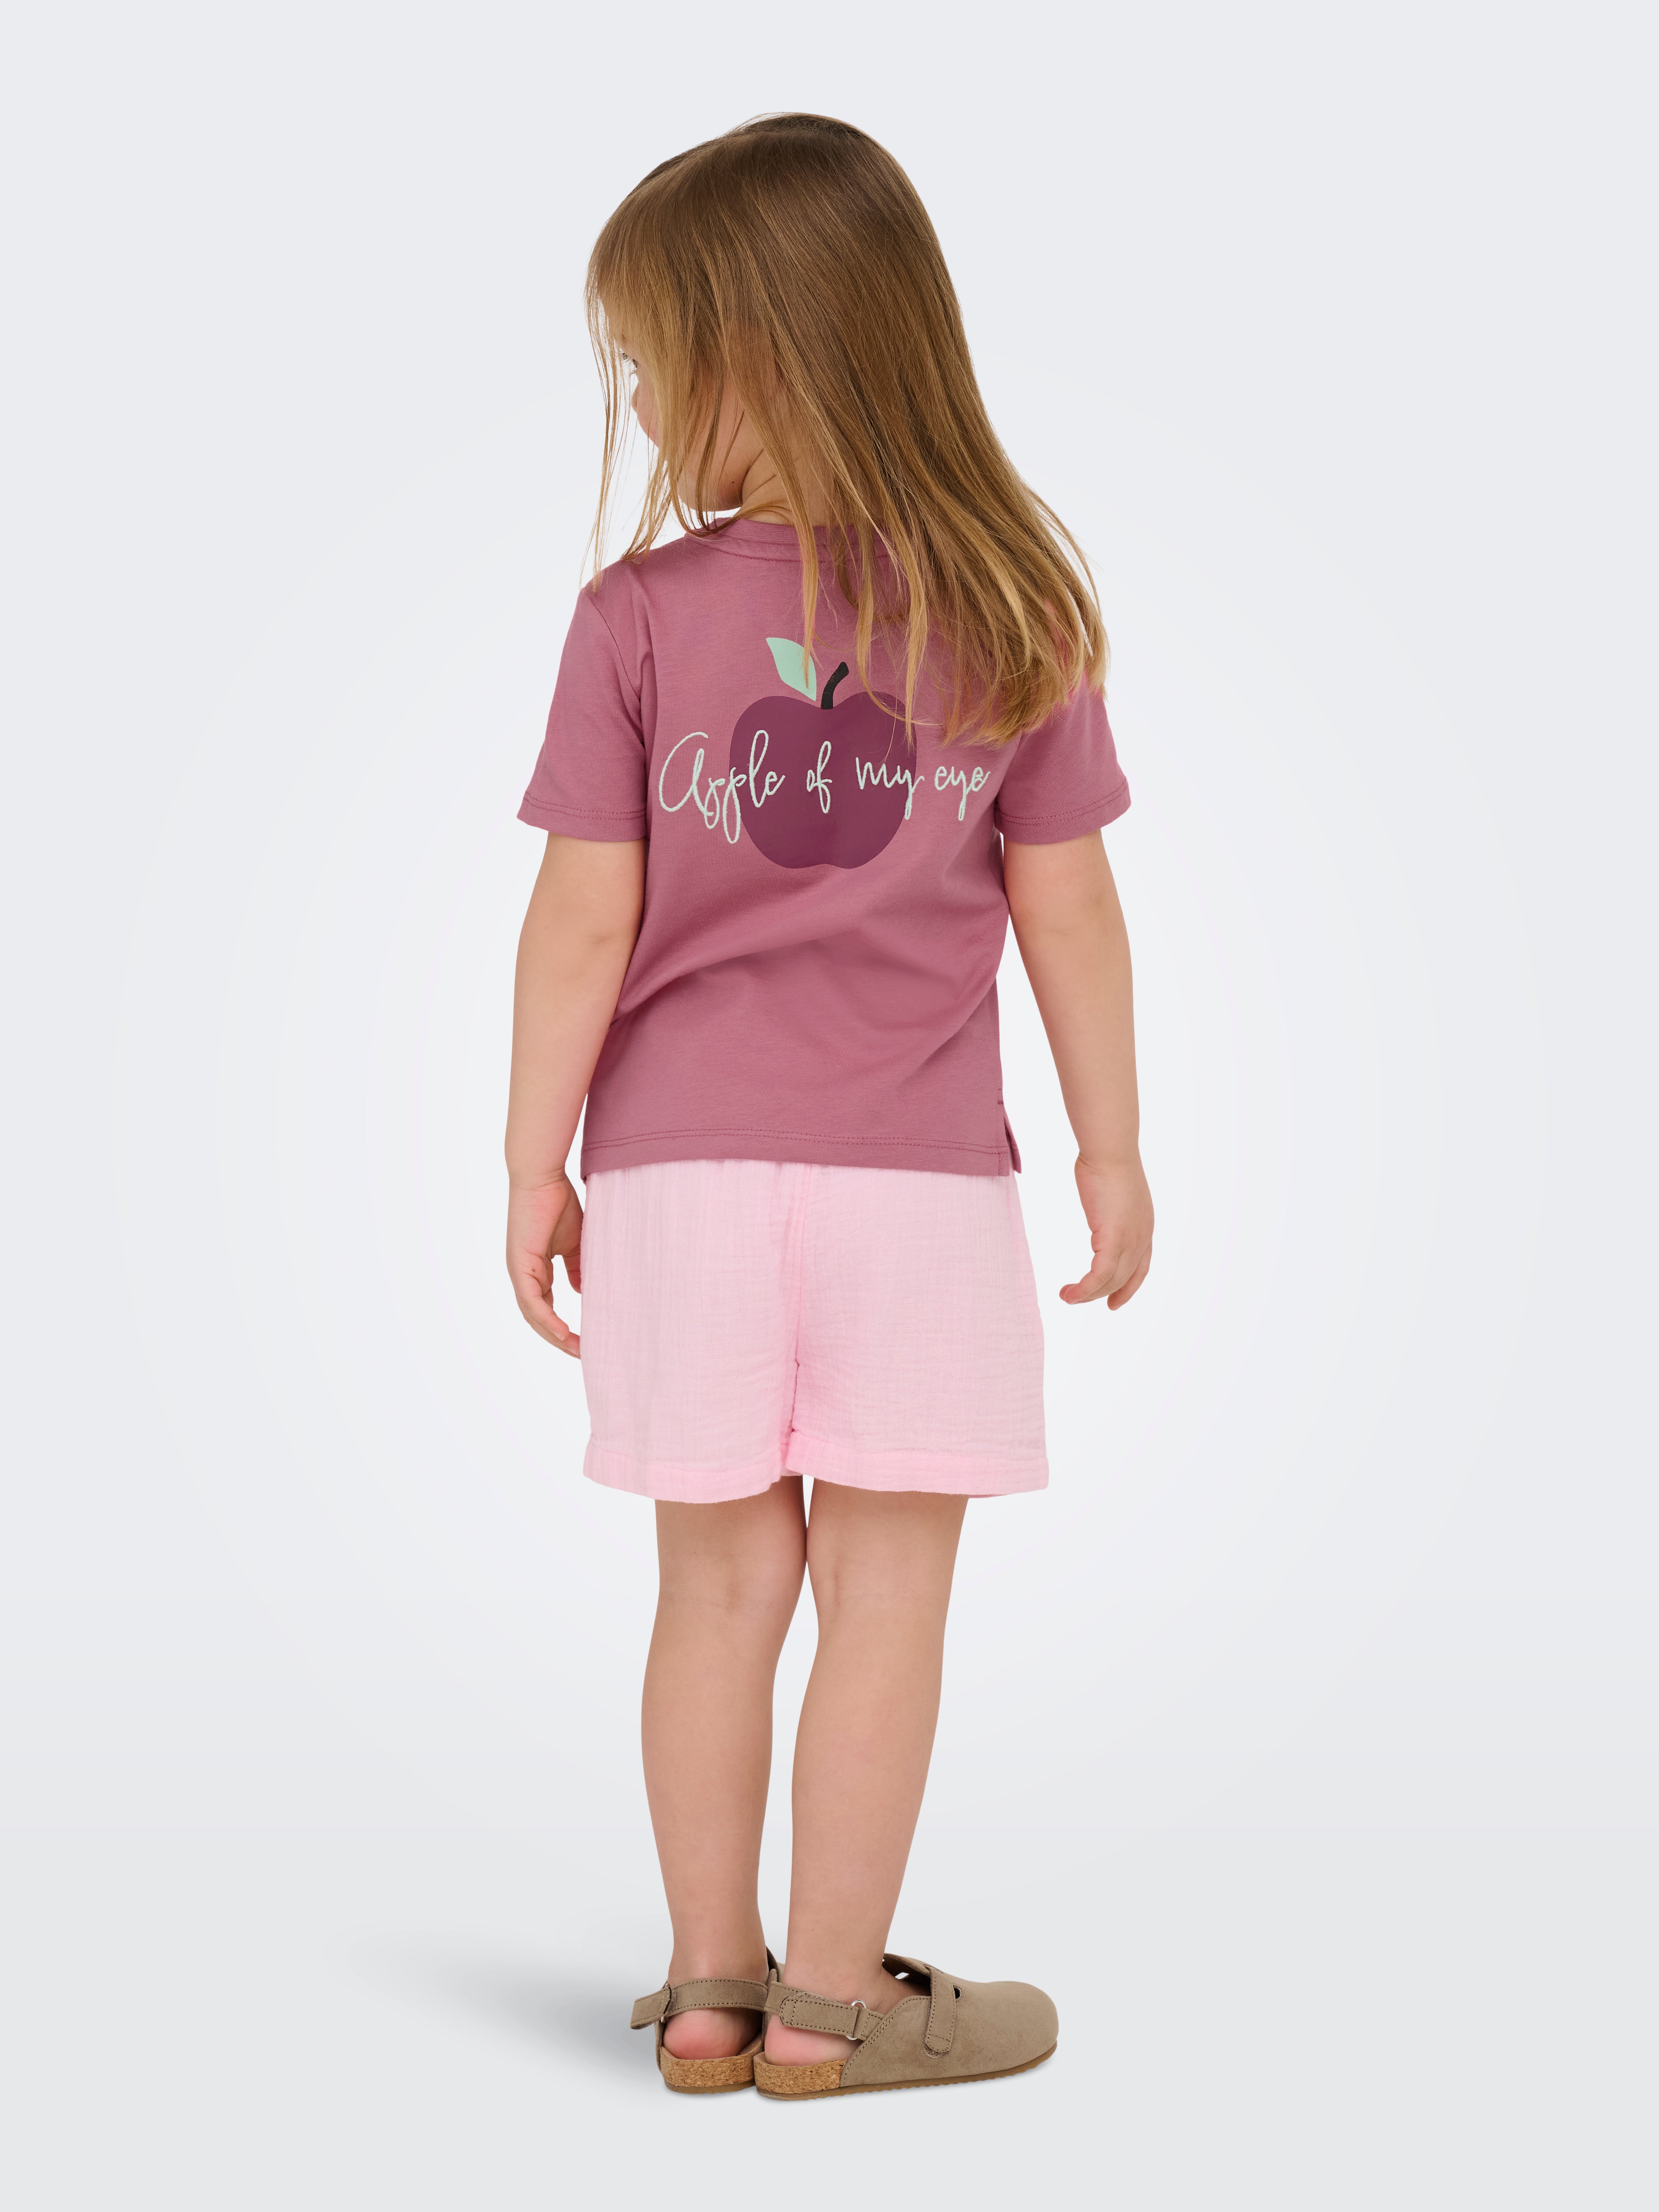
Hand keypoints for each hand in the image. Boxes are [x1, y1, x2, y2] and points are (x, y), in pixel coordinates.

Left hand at [506, 1173, 584, 1355]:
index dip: (563, 1327)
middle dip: (560, 1339)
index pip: (546, 1307)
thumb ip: (577, 1268)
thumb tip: (582, 1291)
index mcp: (534, 1270)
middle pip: (538, 1318)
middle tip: (584, 1353)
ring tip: (578, 1349)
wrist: (543, 1178)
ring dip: (555, 1336)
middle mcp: (523, 1274)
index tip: (586, 1340)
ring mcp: (519, 1271)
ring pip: (534, 1315)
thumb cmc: (557, 1203)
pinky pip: (532, 1301)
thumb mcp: (575, 1243)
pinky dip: (547, 1320)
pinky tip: (563, 1333)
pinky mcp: (520, 1265)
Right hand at [1062, 1154, 1153, 1309]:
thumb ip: (1111, 1209)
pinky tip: (1069, 1292)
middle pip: (1123, 1279)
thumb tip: (1102, 1208)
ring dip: (1087, 1294)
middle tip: (1076, 1299)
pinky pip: (1099, 1275)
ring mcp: (1131, 1240)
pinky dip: (1084, 1288)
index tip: (1114, 1303)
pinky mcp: (1113, 1239)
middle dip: (1101, 1294)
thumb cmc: (1107, 1162)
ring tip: (1066, 1296)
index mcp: (1144, 1227)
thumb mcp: (1113, 1192)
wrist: (1109, 1152)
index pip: (1140, 1268)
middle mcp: (1142, 1238)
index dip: (1128, 1288)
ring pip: (1111, 1281)